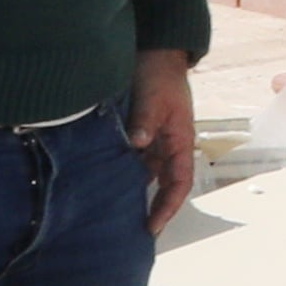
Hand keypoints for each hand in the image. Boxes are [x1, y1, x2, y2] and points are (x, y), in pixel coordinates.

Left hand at [126, 47, 197, 232]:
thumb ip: (146, 122)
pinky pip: (132, 160)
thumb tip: (137, 144)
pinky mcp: (137, 133)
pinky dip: (122, 174)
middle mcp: (168, 145)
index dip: (168, 207)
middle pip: (163, 185)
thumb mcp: (156, 98)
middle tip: (134, 233)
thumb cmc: (160, 74)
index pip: (180, 182)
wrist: (155, 51)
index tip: (152, 227)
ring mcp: (152, 140)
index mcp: (180, 140)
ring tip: (115, 216)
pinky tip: (105, 185)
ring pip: (145, 175)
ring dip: (135, 194)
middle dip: (152, 209)